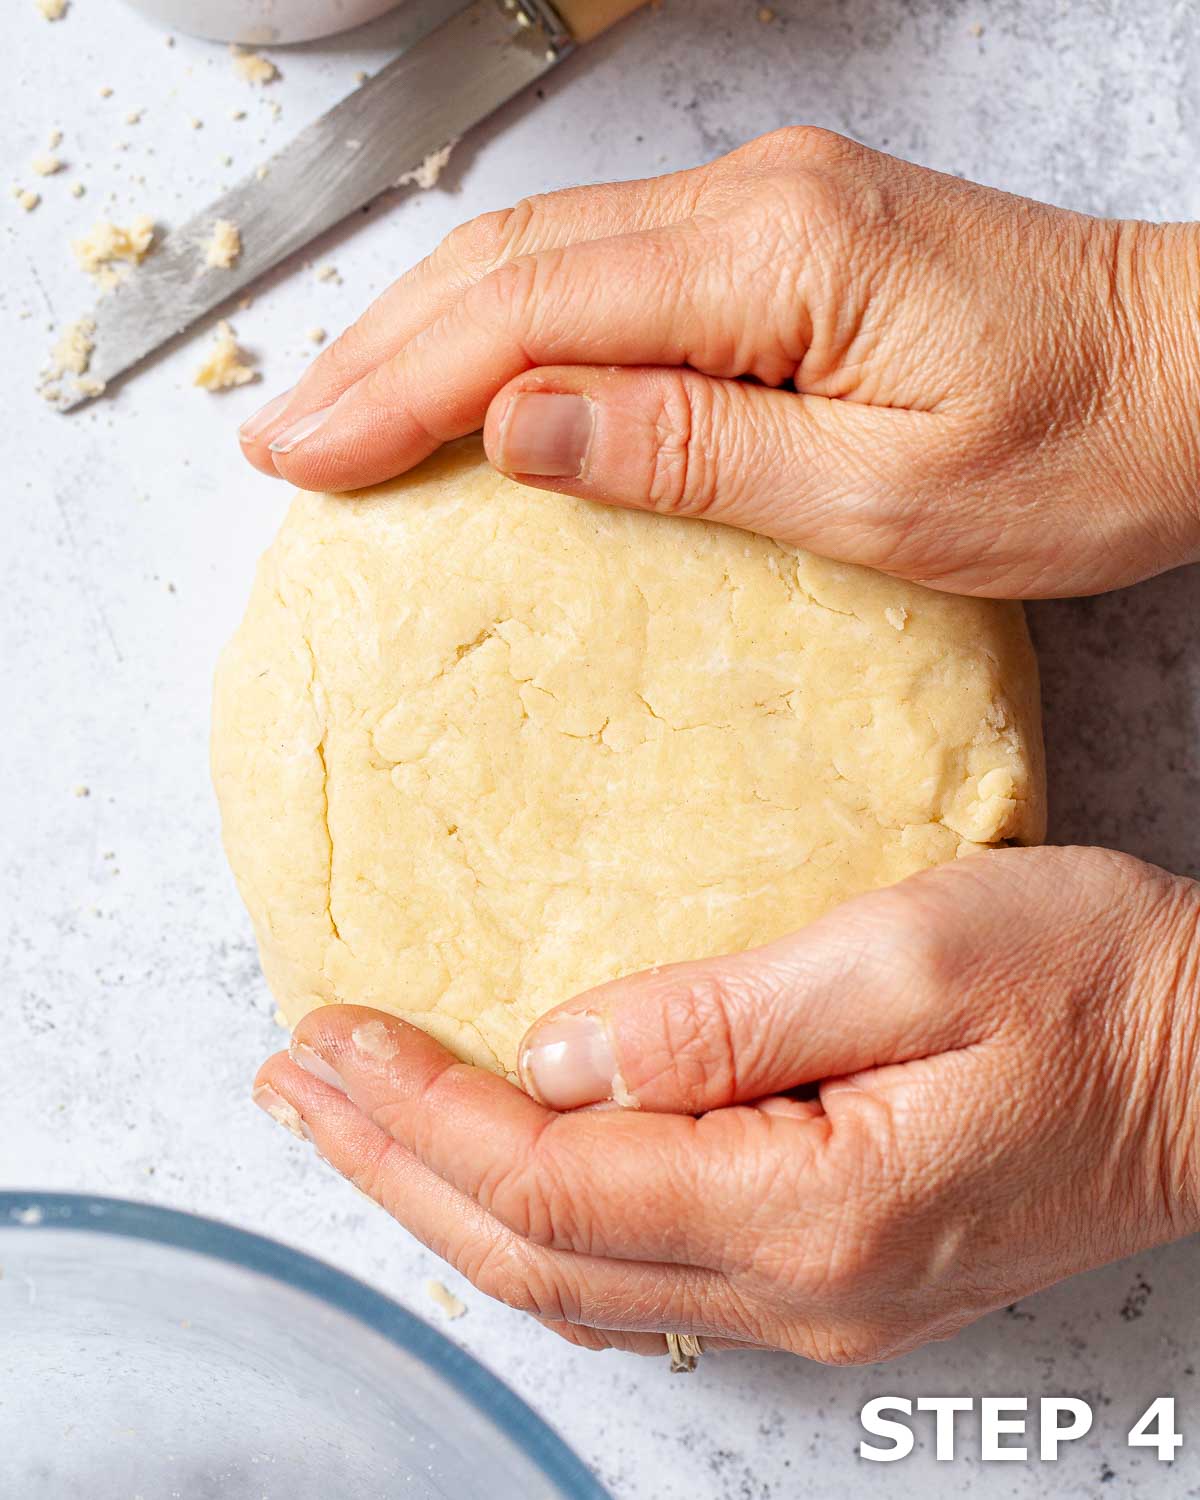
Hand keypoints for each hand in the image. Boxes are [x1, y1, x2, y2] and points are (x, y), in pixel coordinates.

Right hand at [238, 127, 1199, 597]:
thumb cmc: (1085, 446)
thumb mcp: (885, 495)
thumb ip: (694, 453)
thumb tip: (525, 427)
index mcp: (776, 259)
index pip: (530, 313)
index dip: (398, 386)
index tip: (304, 453)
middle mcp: (757, 205)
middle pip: (514, 264)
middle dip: (381, 353)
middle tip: (285, 439)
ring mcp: (770, 212)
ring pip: (551, 257)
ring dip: (432, 334)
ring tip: (344, 413)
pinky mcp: (788, 242)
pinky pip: (612, 272)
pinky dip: (516, 327)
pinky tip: (472, 378)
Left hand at [252, 846, 1199, 1360]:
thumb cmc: (1095, 982)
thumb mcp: (915, 952)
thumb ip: (727, 1017)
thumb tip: (561, 1052)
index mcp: (811, 1206)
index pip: (548, 1176)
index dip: (416, 1109)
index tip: (326, 1028)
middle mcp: (799, 1285)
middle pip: (533, 1247)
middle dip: (391, 1164)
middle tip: (292, 1082)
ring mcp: (815, 1298)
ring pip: (571, 1276)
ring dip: (442, 1196)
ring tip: (351, 1122)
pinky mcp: (832, 1272)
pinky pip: (635, 1271)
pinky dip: (530, 1220)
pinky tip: (489, 1171)